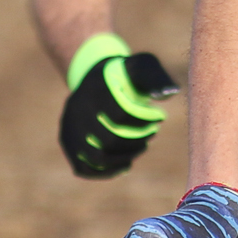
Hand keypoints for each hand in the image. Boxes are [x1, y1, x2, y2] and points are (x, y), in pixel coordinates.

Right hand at [58, 34, 177, 176]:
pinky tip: (125, 164)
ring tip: (141, 149)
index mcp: (95, 89)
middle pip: (108, 139)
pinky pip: (84, 167)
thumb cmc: (125, 74)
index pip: (120, 113)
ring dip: (122, 159)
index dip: (144, 120)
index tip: (159, 117)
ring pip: (95, 157)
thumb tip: (170, 93)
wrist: (93, 79)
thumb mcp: (142, 66)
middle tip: (152, 134)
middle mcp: (77, 109)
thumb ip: (156, 77)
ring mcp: (69, 128)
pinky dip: (106, 171)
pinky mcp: (67, 142)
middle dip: (136, 142)